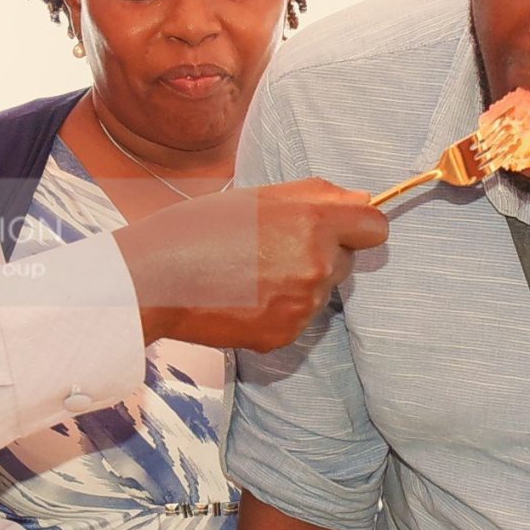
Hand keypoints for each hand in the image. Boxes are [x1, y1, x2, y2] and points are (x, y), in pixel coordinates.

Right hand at [116, 179, 387, 350]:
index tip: (339, 227)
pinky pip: (298, 318)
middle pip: (346, 260)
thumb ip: (316, 195)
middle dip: (321, 253)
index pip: (375, 227)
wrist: (154, 280)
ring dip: (298, 282)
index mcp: (314, 221)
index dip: (357, 225)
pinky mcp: (286, 335)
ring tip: (249, 272)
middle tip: (271, 248)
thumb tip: (361, 198)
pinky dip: (279, 310)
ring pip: (321, 291)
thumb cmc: (199, 228)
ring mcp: (303, 304)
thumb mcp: (259, 195)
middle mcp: (316, 264)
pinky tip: (243, 297)